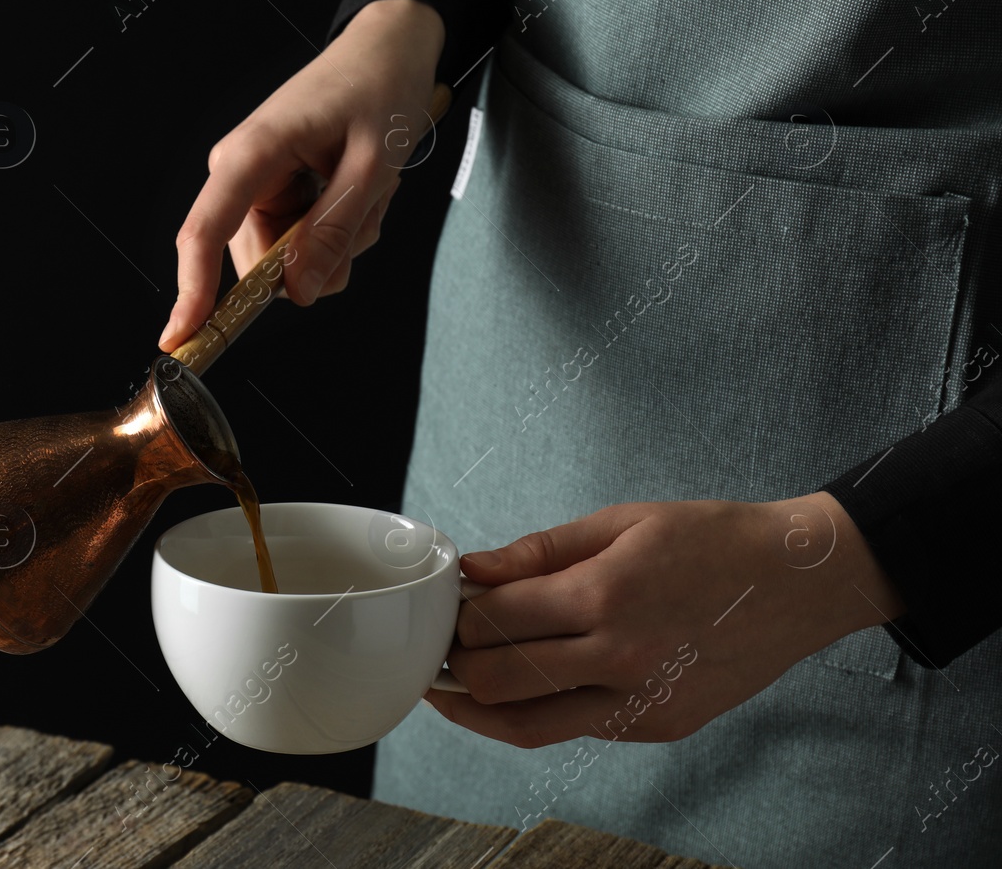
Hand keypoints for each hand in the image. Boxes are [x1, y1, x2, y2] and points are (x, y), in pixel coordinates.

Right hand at [157, 0, 444, 350]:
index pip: (204, 233)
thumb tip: (297, 292)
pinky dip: (339, 228)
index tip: (183, 337)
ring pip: (285, 256)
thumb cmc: (379, 87)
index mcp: (250, 153)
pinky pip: (301, 239)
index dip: (192, 291)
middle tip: (364, 215)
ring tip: (367, 190)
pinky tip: (360, 190)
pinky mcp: (276, 188)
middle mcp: (240, 170)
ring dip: (337, 240)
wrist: (389, 48)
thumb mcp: (372, 165)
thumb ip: (333, 231)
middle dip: (317, 258)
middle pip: (257, 260)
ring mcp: (257, 181)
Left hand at [424, 493, 905, 747]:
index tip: (452, 606)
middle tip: (451, 647)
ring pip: (528, 726)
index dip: (461, 615)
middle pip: (499, 681)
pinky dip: (540, 714)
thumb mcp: (622, 521)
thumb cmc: (711, 539)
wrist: (800, 581)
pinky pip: (576, 730)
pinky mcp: (661, 726)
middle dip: (461, 664)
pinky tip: (525, 689)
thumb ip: (540, 551)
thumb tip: (474, 569)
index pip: (497, 620)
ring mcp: (642, 701)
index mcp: (606, 595)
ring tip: (458, 687)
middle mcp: (621, 656)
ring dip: (482, 708)